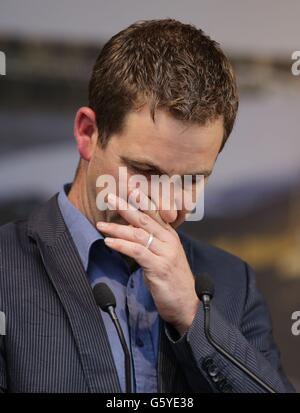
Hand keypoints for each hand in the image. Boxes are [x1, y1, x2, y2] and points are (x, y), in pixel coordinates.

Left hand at [96, 191, 199, 335]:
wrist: (187, 303)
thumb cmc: (172, 280)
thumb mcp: (164, 256)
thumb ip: (152, 242)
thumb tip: (131, 233)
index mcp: (171, 235)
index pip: (154, 212)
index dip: (140, 199)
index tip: (126, 188)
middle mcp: (169, 240)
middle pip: (144, 218)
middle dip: (125, 206)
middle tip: (108, 197)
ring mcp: (165, 253)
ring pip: (138, 234)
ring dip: (117, 228)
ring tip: (100, 224)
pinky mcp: (159, 267)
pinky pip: (137, 251)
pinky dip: (122, 245)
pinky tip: (109, 242)